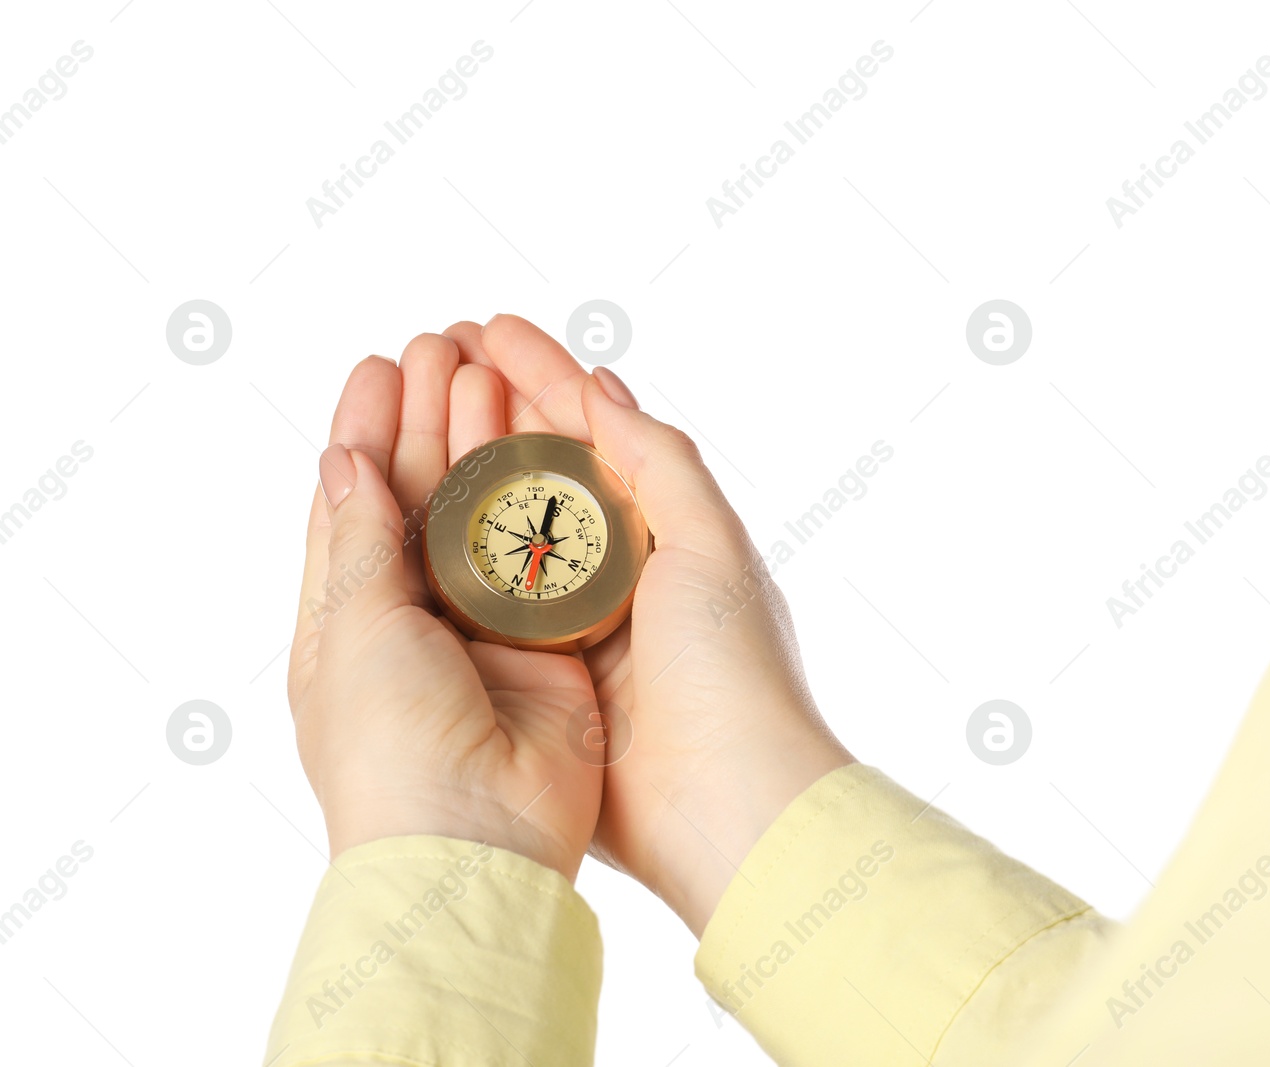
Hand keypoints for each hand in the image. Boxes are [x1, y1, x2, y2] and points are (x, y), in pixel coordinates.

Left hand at [287, 339, 601, 882]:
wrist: (476, 841)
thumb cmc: (388, 746)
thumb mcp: (353, 630)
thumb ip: (358, 540)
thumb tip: (344, 460)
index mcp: (349, 617)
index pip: (354, 502)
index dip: (368, 429)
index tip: (384, 364)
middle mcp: (418, 616)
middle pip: (426, 495)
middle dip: (434, 418)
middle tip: (450, 344)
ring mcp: (488, 629)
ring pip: (490, 513)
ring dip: (491, 442)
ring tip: (498, 367)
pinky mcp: (553, 642)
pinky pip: (549, 555)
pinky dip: (550, 499)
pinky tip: (556, 440)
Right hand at [450, 314, 854, 934]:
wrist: (727, 810)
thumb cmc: (733, 671)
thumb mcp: (710, 544)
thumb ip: (658, 459)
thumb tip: (599, 383)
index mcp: (670, 533)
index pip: (595, 432)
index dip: (543, 375)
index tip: (486, 326)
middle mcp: (621, 573)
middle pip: (541, 472)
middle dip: (492, 409)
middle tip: (432, 351)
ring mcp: (575, 627)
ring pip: (504, 531)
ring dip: (461, 469)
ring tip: (409, 406)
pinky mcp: (539, 682)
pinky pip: (482, 604)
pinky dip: (449, 556)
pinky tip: (405, 515)